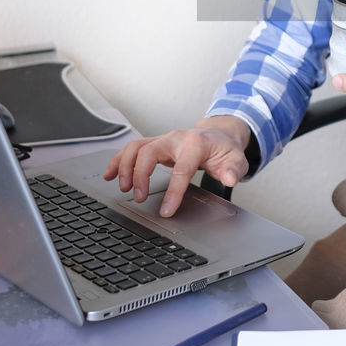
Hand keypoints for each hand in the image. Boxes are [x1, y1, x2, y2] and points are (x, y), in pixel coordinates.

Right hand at [102, 116, 250, 217]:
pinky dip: (118, 161)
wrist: (219, 135)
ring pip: (135, 147)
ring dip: (124, 167)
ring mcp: (163, 139)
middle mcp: (175, 138)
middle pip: (149, 152)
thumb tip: (229, 179)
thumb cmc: (225, 149)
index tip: (166, 210)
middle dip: (140, 175)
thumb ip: (233, 170)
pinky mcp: (155, 144)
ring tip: (121, 188)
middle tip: (138, 198)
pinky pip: (131, 149)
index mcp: (195, 144)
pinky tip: (109, 175)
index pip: (181, 169)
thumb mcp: (236, 160)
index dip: (173, 191)